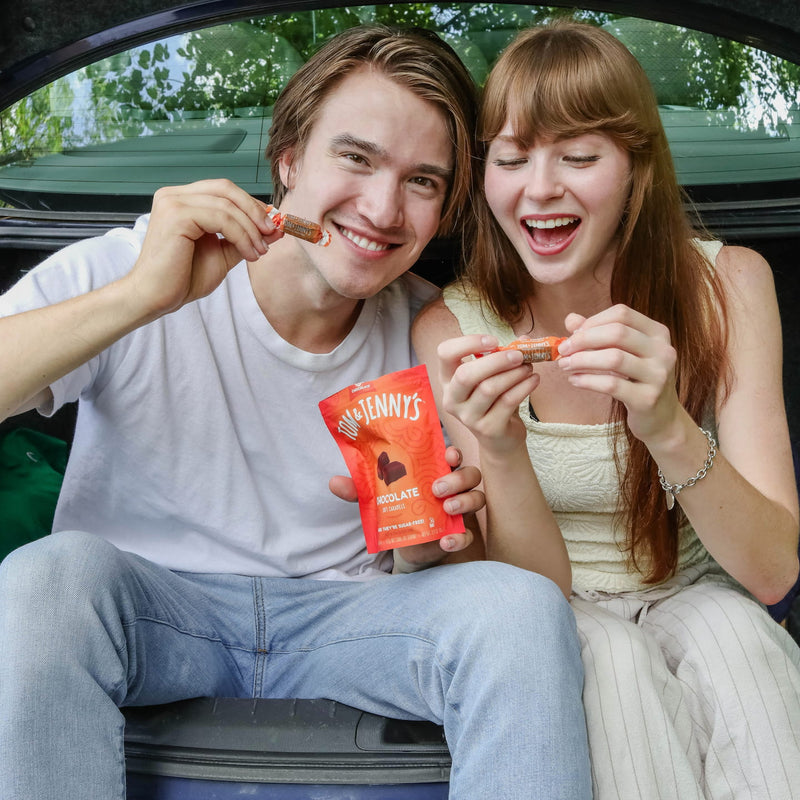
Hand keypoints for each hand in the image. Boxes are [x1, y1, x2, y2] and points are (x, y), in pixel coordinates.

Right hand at [124, 179, 283, 318]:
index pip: (224, 190)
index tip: (272, 226)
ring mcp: (173, 202)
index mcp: (183, 200)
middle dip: (255, 211)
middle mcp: (174, 195)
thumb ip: (245, 237)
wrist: (156, 298)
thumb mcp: (223, 253)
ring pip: (227, 205)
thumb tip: (276, 226)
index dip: (251, 205)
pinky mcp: (176, 215)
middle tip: (271, 233)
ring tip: (259, 252)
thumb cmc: (183, 278)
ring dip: (250, 229)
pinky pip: (221, 218)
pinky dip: (241, 236)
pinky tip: (248, 254)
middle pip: (226, 189)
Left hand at [329, 446, 483, 568]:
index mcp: (434, 471)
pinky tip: (445, 541)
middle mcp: (451, 487)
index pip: (451, 455)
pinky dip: (460, 537)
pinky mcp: (459, 533)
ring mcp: (458, 510)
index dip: (453, 452)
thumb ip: (359, 490)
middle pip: (470, 474)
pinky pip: (469, 535)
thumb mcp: (376, 499)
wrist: (404, 544)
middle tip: (437, 487)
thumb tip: (333, 482)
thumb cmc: (396, 510)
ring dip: (464, 501)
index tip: (447, 453)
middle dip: (457, 478)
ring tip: (446, 508)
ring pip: (477, 498)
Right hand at [437, 334, 539, 453]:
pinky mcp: (488, 429)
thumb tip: (524, 339)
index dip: (467, 342)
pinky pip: (507, 402)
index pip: (445, 353)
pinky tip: (534, 379)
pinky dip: (524, 387)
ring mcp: (468, 417)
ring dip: (514, 374)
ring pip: (489, 388)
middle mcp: (452, 399)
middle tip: (518, 355)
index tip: (493, 340)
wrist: (500, 439)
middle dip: (496, 361)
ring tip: (528, 367)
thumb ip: (503, 356)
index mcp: (448, 380)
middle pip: (466, 374)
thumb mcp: (492, 377)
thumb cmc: (494, 401)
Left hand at [557, 304, 680, 443]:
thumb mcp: (622, 353)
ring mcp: (658, 375)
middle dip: (583, 340)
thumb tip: (570, 319)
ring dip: (582, 360)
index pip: (622, 314)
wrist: (660, 418)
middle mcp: (663, 351)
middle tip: (563, 350)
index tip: (573, 334)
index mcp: (657, 333)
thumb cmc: (636, 381)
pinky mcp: (648, 399)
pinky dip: (587, 381)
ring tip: (565, 365)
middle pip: (617, 333)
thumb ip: (598, 334)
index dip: (593, 321)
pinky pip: (611, 385)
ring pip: (614, 358)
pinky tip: (574, 380)